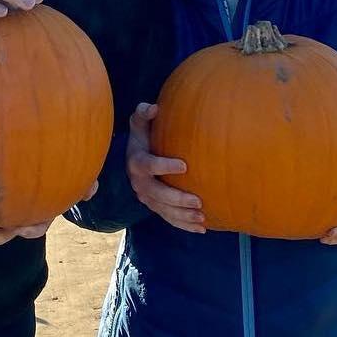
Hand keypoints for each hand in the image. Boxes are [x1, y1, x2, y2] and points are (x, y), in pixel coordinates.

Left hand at [0, 181, 97, 244]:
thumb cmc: (63, 174)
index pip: (33, 229)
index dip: (24, 230)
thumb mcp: (76, 178)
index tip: (18, 227)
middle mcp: (22, 218)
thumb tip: (91, 191)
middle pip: (5, 233)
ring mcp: (9, 212)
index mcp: (40, 215)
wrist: (51, 166)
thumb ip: (84, 185)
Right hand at [127, 103, 205, 233]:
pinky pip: (168, 218)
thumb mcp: (139, 123)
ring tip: (202, 217)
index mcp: (136, 161)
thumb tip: (154, 107)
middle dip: (176, 199)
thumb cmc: (143, 135)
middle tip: (197, 201)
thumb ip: (144, 113)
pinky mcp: (154, 206)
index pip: (149, 165)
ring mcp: (146, 197)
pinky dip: (183, 225)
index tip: (184, 165)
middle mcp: (139, 182)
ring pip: (163, 210)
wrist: (134, 156)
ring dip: (182, 216)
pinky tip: (202, 228)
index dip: (164, 166)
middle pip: (156, 194)